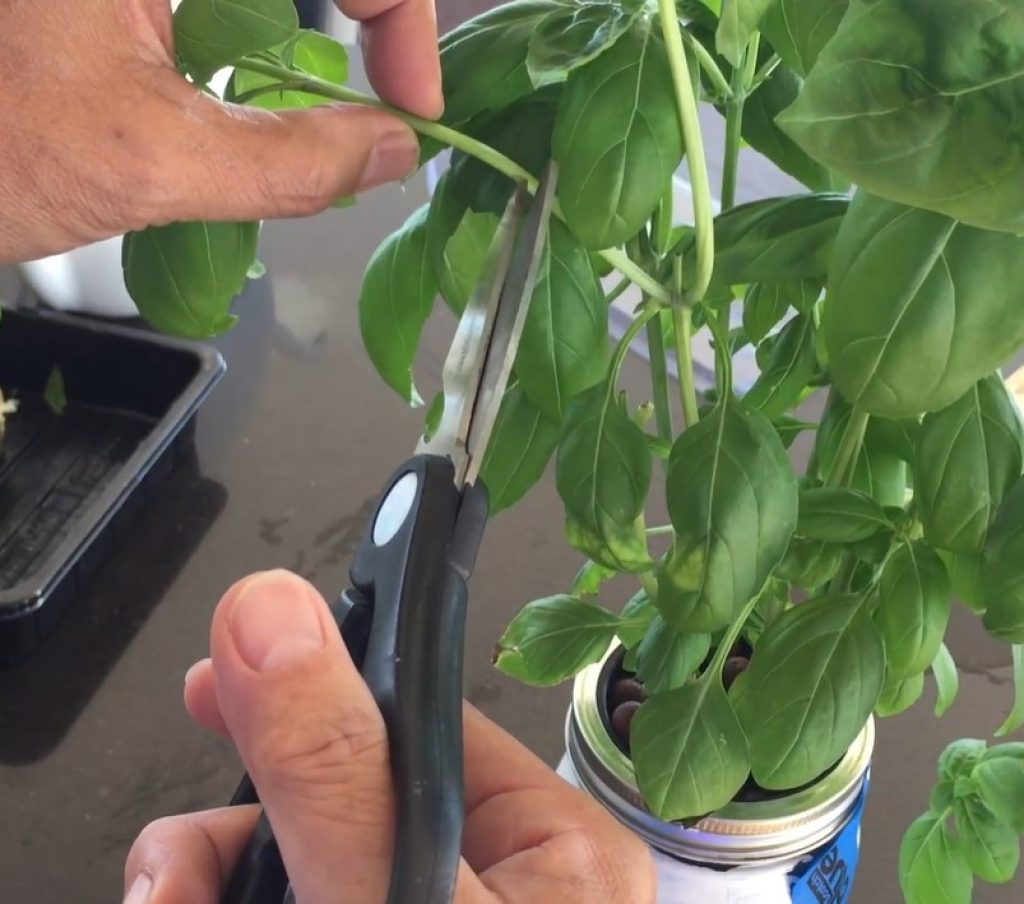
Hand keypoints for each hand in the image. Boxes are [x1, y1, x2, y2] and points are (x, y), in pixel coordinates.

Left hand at [0, 1, 439, 263]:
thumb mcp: (148, 162)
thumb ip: (290, 164)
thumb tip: (392, 151)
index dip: (401, 13)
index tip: (412, 105)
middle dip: (371, 8)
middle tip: (390, 91)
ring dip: (322, 17)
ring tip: (337, 82)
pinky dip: (262, 22)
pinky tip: (257, 71)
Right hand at [124, 570, 655, 903]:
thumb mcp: (401, 898)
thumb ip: (340, 771)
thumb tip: (275, 613)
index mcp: (557, 854)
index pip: (428, 722)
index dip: (326, 685)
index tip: (243, 649)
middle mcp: (504, 889)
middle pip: (349, 791)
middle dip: (246, 804)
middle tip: (182, 836)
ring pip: (303, 857)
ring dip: (213, 867)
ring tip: (168, 892)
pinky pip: (294, 896)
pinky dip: (222, 896)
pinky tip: (180, 901)